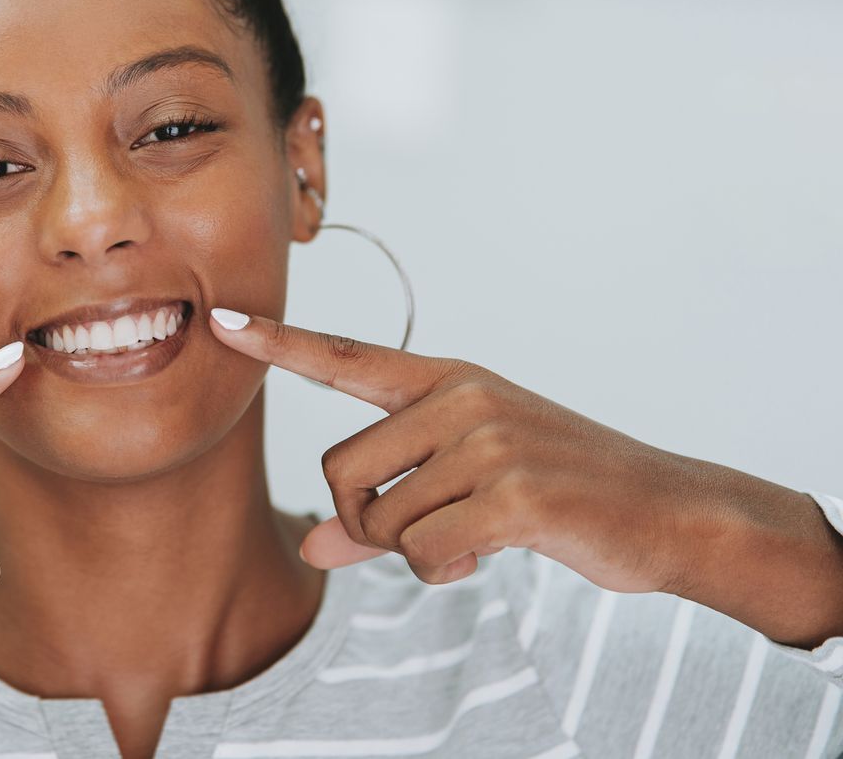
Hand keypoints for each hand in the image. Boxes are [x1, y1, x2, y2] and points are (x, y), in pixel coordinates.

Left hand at [205, 306, 708, 592]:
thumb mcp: (465, 491)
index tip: (221, 319)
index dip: (278, 343)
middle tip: (429, 530)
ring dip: (415, 552)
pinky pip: (422, 550)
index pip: (345, 357)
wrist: (668, 511)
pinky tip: (489, 554)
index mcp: (446, 383)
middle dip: (368, 522)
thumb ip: (381, 516)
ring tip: (474, 536)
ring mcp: (488, 441)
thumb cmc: (559, 496)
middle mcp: (460, 399)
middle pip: (341, 471)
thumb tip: (310, 548)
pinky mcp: (511, 494)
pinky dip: (443, 570)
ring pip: (380, 520)